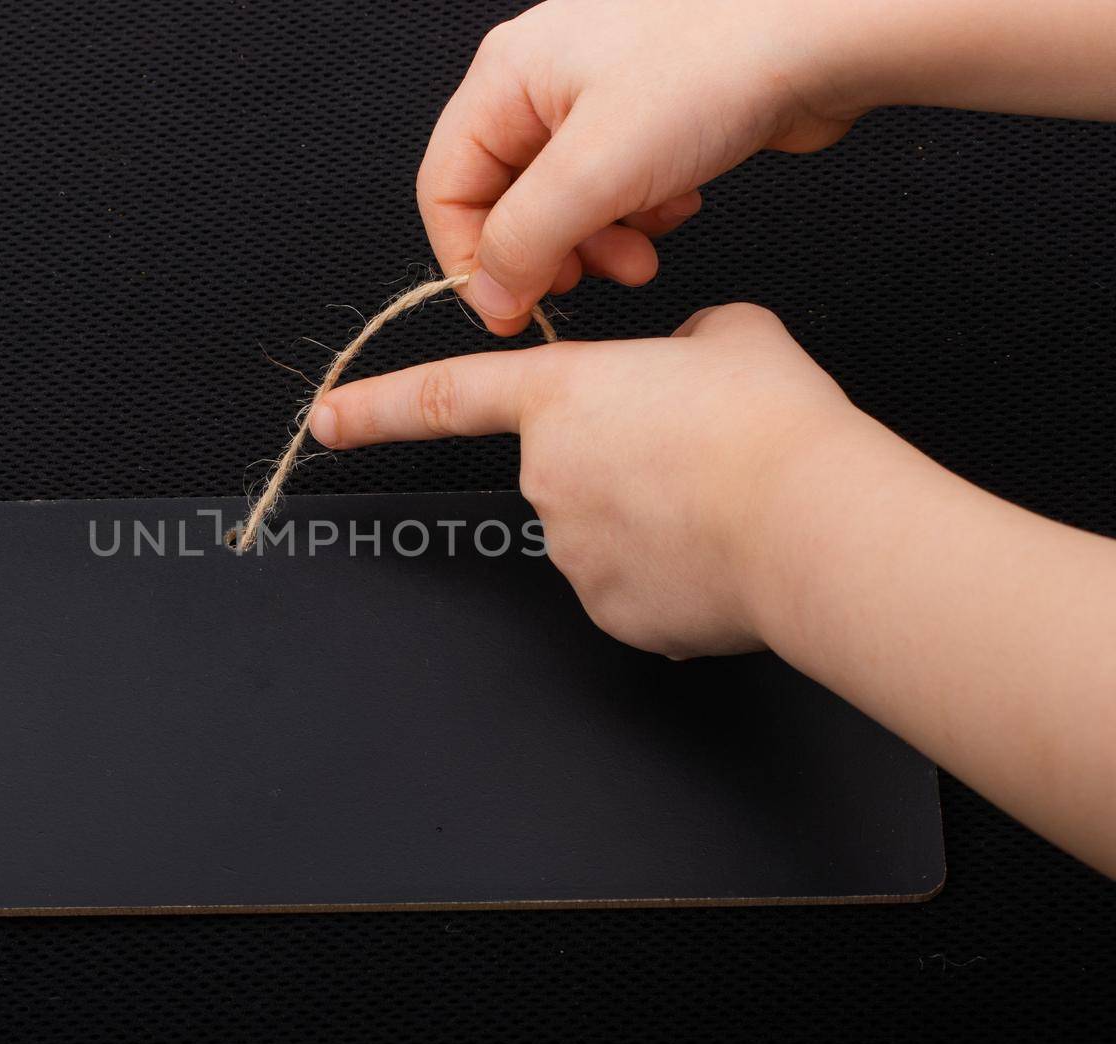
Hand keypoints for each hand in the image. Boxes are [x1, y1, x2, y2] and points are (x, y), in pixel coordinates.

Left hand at [308, 302, 859, 657]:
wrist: (813, 521)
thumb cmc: (771, 426)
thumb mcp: (731, 335)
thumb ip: (683, 344)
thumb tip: (686, 365)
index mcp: (560, 396)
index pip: (443, 396)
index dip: (376, 408)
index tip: (325, 420)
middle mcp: (547, 476)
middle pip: (566, 468)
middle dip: (619, 465)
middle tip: (696, 460)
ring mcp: (572, 551)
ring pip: (602, 529)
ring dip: (648, 519)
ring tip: (720, 507)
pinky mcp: (610, 613)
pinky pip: (631, 585)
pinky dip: (669, 576)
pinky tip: (719, 558)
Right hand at [421, 0, 860, 332]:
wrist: (826, 31)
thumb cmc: (713, 71)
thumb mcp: (592, 173)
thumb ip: (522, 243)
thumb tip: (489, 298)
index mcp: (506, 76)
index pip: (447, 187)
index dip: (469, 260)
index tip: (509, 313)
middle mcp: (543, 80)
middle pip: (506, 198)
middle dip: (547, 253)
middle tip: (585, 284)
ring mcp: (599, 94)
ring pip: (564, 200)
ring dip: (597, 242)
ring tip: (643, 256)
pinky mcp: (651, 113)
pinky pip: (615, 186)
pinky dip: (638, 213)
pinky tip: (678, 209)